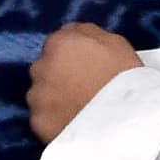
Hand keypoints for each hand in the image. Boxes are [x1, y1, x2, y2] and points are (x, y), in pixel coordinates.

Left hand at [26, 22, 141, 142]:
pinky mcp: (36, 124)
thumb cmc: (124, 78)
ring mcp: (36, 97)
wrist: (122, 121)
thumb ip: (88, 33)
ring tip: (77, 111)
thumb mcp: (115, 43)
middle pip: (45, 69)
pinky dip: (54, 122)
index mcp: (59, 43)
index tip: (85, 69)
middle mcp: (40, 67)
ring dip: (54, 99)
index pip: (57, 44)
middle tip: (81, 90)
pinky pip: (44, 120)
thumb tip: (73, 33)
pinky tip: (73, 126)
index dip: (72, 57)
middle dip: (58, 77)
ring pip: (41, 95)